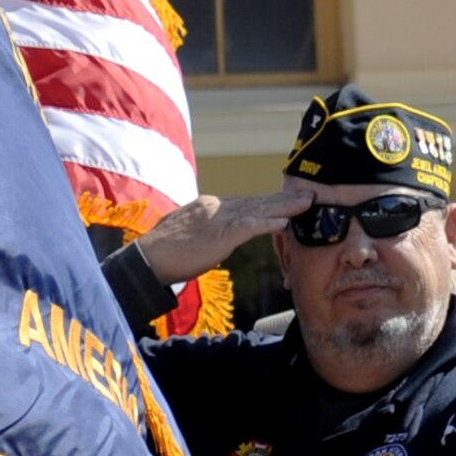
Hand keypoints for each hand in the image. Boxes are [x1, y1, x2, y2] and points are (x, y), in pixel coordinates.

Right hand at [134, 187, 314, 284]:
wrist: (146, 260)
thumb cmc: (166, 252)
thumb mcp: (192, 234)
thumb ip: (210, 230)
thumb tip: (221, 236)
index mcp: (210, 207)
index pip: (247, 202)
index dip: (270, 202)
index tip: (290, 201)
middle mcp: (215, 207)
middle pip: (257, 201)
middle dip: (285, 199)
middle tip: (310, 195)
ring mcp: (216, 218)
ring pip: (257, 209)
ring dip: (284, 207)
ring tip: (306, 204)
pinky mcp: (217, 234)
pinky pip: (248, 226)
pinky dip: (267, 223)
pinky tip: (284, 222)